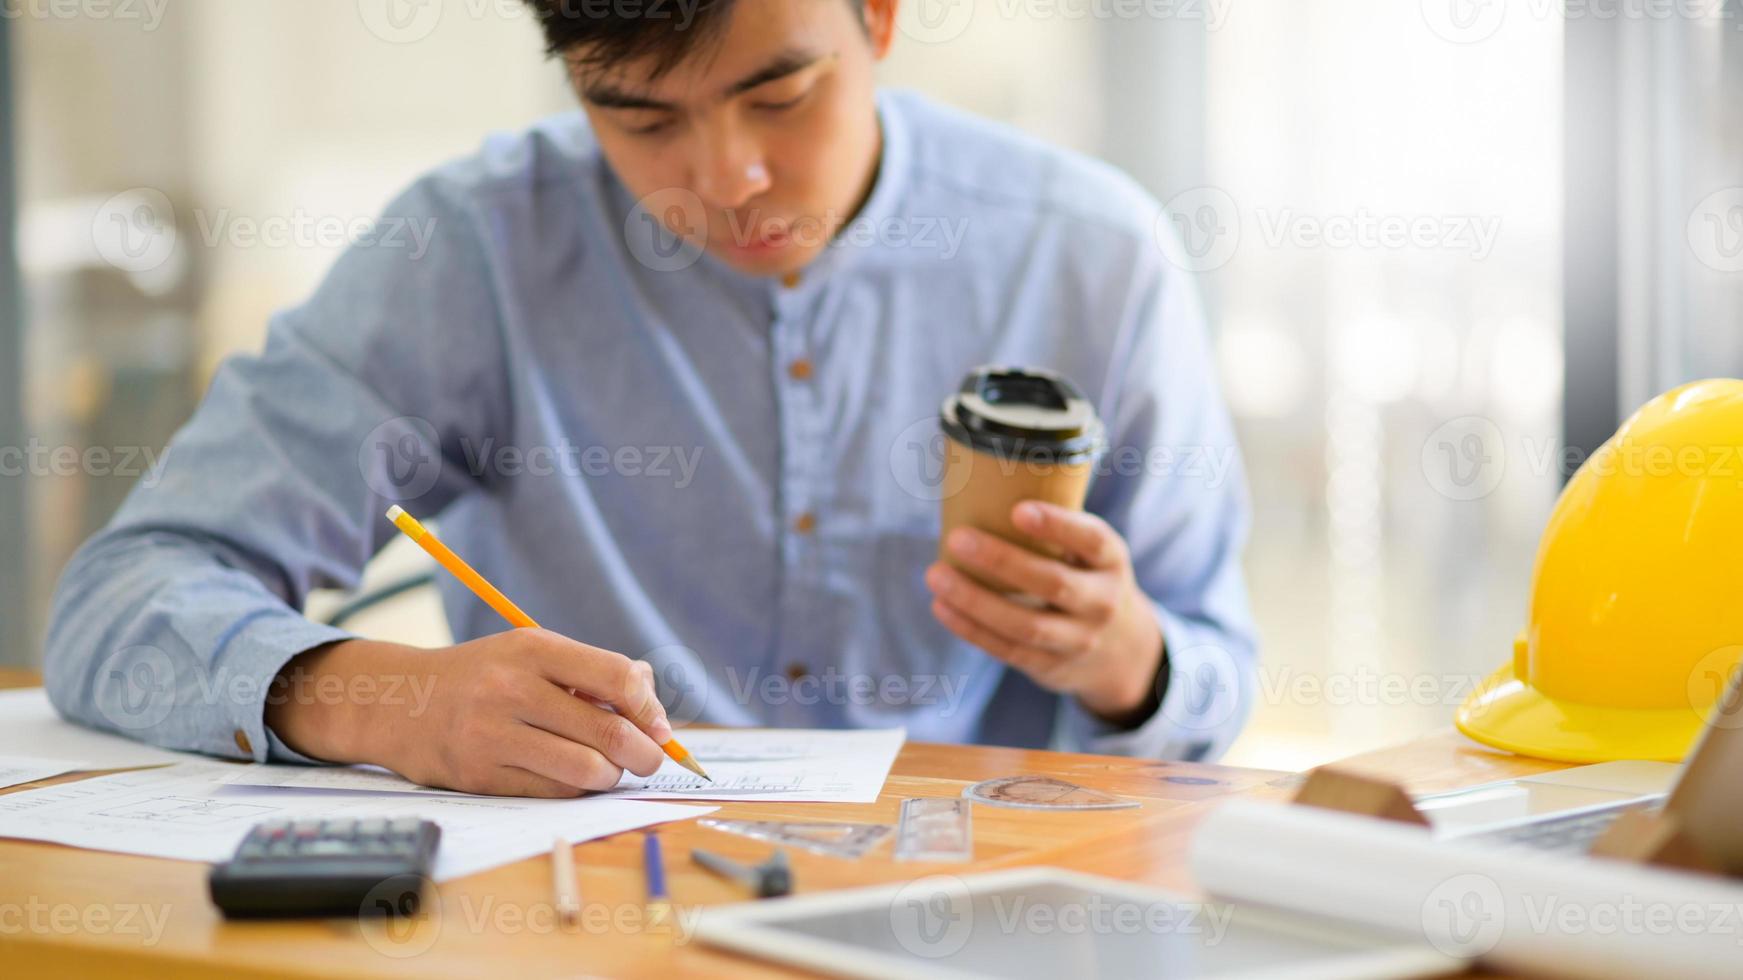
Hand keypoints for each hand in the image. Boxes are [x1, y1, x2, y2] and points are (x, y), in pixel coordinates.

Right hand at [266, 630, 672, 797]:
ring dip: (609, 776)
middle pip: (608, 732)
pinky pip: (553, 792)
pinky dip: (575, 790)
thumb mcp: (530, 653)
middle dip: (644, 753)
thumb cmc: (483, 677)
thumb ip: (592, 672)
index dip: (650, 709)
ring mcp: (492, 734)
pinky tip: (570, 777)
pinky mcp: (478, 775)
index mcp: (532, 649)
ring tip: (605, 769)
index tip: (660, 727)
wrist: (398, 702)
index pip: (616, 677)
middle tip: (648, 759)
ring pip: (586, 770)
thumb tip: (654, 707)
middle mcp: (512, 689)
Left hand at [925, 501, 1164, 722]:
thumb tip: (984, 481)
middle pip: (1053, 584)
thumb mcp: (1091, 553)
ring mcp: (1079, 639)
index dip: (1057, 525)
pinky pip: (1007, 649)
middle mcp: (1102, 602)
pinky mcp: (1051, 666)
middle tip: (957, 538)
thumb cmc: (1087, 578)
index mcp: (1111, 561)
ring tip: (935, 575)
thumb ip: (1056, 528)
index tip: (1017, 509)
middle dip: (1001, 561)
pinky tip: (941, 606)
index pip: (1091, 540)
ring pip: (1025, 624)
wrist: (1120, 650)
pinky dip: (971, 629)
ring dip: (975, 600)